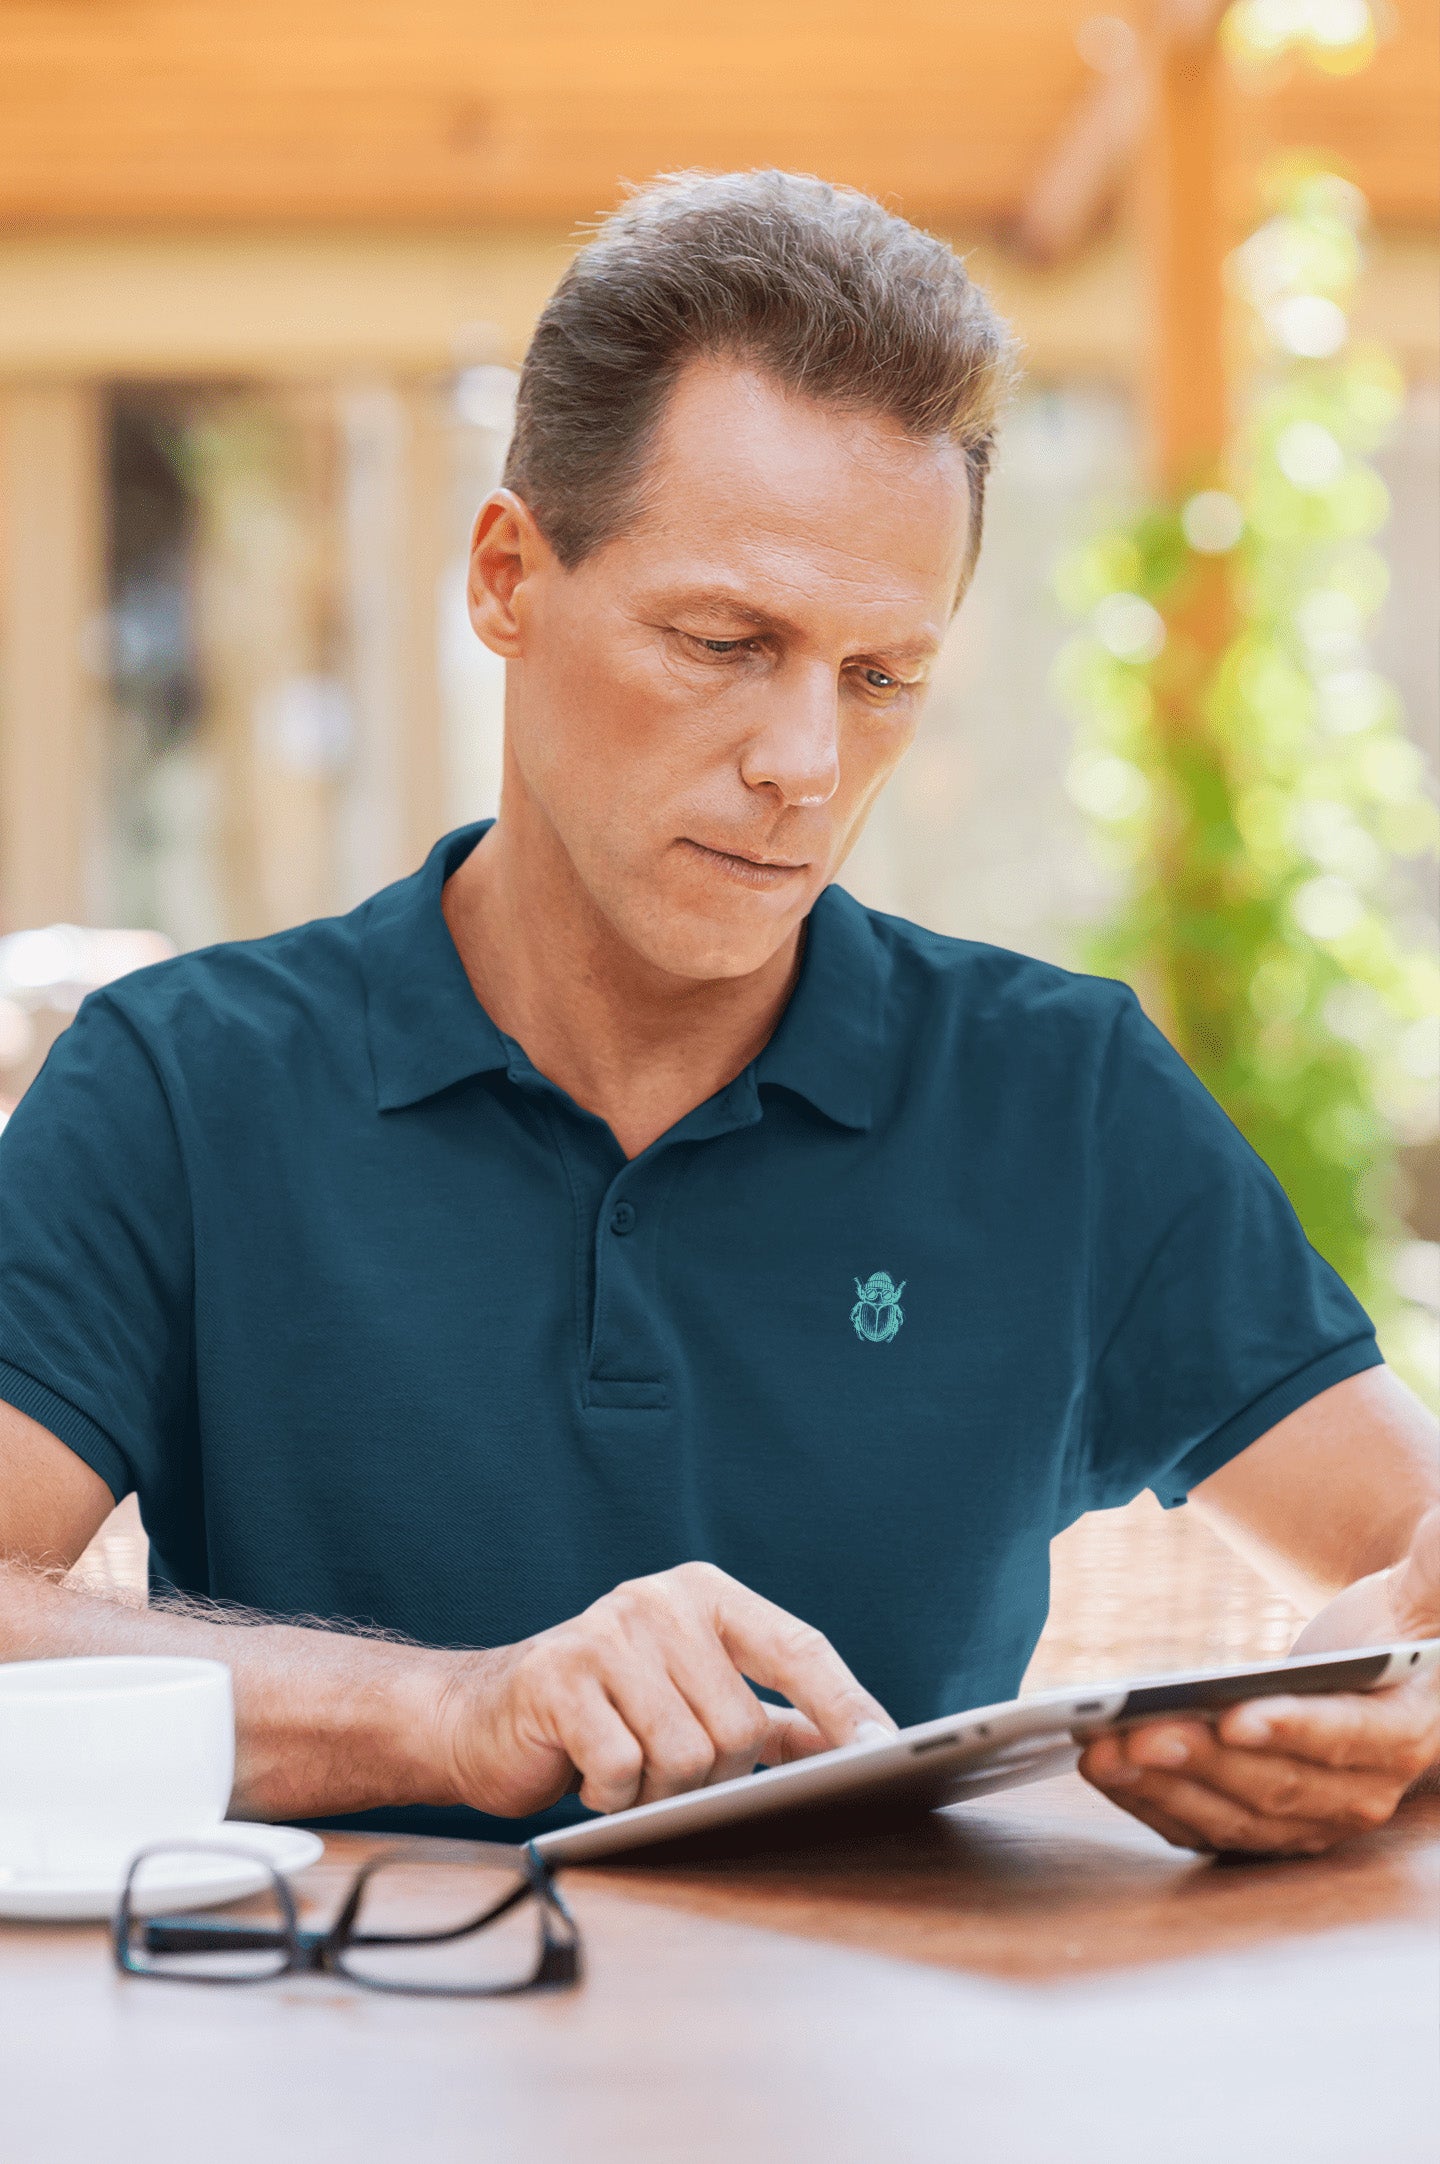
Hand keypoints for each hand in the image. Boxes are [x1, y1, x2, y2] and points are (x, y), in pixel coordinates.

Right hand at [432, 1561, 895, 1820]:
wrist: (481, 1719)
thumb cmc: (607, 1714)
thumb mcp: (694, 1699)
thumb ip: (773, 1717)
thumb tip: (862, 1745)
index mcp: (704, 1594)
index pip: (798, 1647)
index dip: (844, 1703)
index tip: (886, 1748)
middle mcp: (659, 1599)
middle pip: (740, 1727)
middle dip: (712, 1776)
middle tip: (665, 1771)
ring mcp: (606, 1633)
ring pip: (687, 1756)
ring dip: (660, 1792)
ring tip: (627, 1771)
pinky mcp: (558, 1678)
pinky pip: (624, 1770)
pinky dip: (612, 1794)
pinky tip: (589, 1774)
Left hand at [1080, 1506, 1439, 1855]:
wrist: (1389, 1666)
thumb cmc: (1403, 1618)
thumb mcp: (1431, 1583)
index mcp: (1405, 1731)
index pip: (1347, 1738)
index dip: (1292, 1729)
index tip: (1232, 1716)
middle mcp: (1362, 1792)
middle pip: (1276, 1784)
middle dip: (1201, 1761)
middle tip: (1134, 1732)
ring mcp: (1312, 1818)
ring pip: (1234, 1815)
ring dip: (1163, 1788)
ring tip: (1099, 1751)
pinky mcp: (1267, 1826)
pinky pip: (1206, 1827)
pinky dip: (1152, 1805)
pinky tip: (1104, 1772)